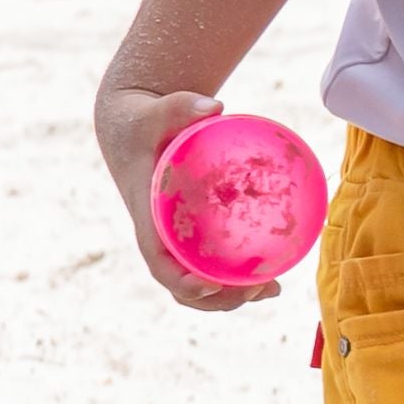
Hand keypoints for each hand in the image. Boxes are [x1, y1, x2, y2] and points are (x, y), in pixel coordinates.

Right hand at [98, 85, 281, 313]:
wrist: (132, 125)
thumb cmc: (143, 121)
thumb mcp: (155, 112)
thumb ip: (180, 106)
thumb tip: (215, 106)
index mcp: (146, 216)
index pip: (158, 262)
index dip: (181, 281)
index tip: (210, 285)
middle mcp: (159, 234)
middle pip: (182, 284)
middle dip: (218, 297)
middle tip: (261, 289)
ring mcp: (174, 237)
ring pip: (197, 281)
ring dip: (231, 295)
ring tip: (272, 289)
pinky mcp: (190, 231)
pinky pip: (209, 263)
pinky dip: (235, 276)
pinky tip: (271, 274)